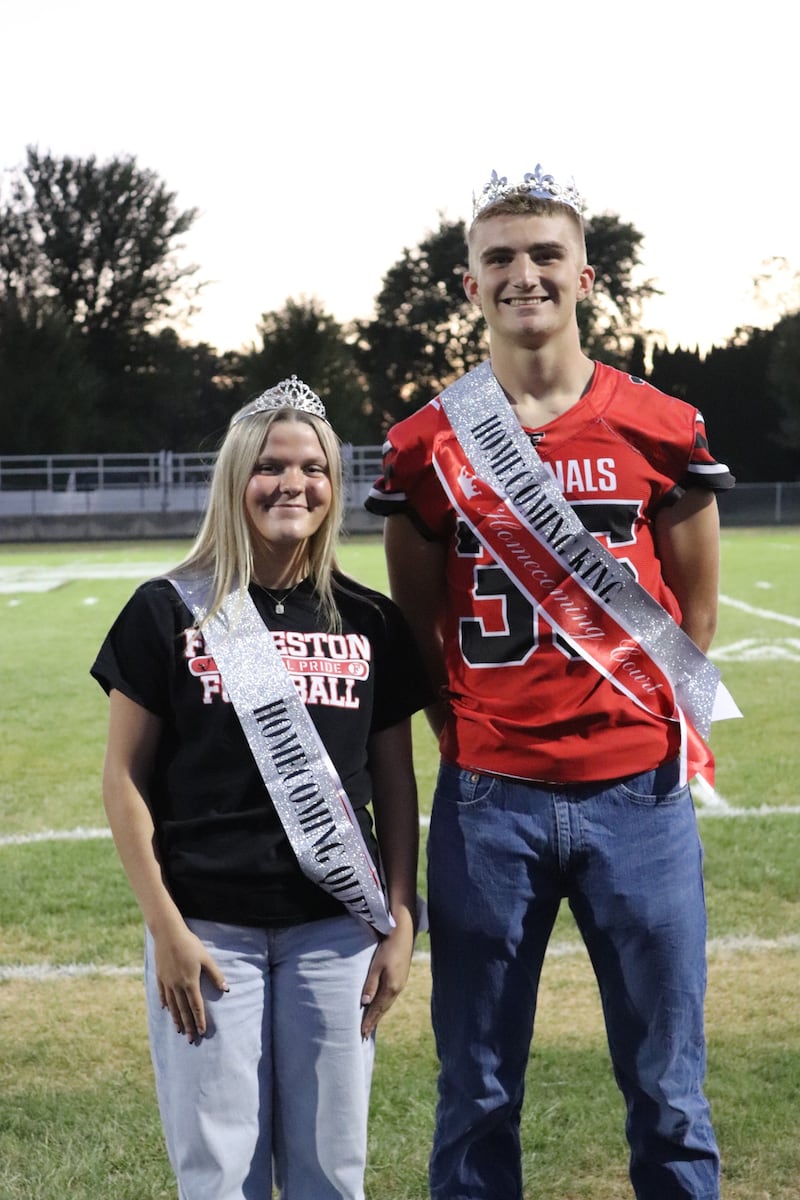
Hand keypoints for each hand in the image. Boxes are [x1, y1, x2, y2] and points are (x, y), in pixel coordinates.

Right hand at [152, 924, 227, 1043]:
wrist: (168, 934)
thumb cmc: (190, 944)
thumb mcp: (206, 958)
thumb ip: (215, 975)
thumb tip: (226, 989)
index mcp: (190, 982)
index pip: (196, 1006)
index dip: (200, 1019)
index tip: (201, 1032)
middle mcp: (177, 985)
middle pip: (183, 1010)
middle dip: (188, 1025)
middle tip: (190, 1039)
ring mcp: (167, 982)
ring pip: (172, 1005)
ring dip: (176, 1018)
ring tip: (178, 1030)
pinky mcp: (160, 976)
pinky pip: (162, 994)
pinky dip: (165, 1003)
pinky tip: (165, 1009)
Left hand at [359, 912, 414, 1038]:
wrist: (403, 933)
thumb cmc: (388, 948)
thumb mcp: (376, 965)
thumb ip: (371, 984)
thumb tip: (365, 1002)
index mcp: (391, 987)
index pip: (377, 1009)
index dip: (369, 1021)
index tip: (362, 1033)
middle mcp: (397, 988)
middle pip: (383, 1009)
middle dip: (374, 1021)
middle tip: (365, 1034)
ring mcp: (400, 983)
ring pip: (387, 1003)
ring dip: (379, 1014)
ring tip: (371, 1023)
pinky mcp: (400, 978)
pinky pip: (390, 997)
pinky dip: (383, 1005)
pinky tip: (380, 1005)